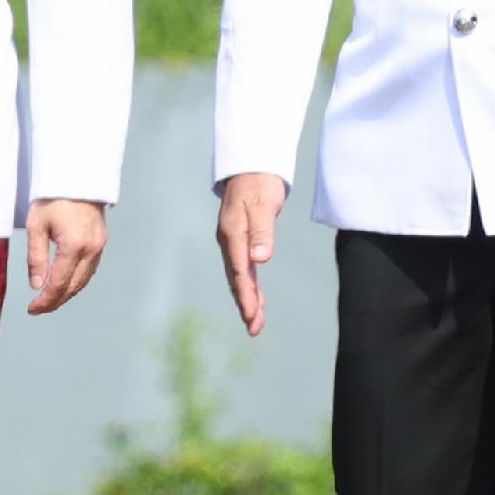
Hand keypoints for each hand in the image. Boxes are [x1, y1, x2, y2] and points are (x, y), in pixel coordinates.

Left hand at [25, 198, 107, 315]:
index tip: (33, 309)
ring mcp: (99, 246)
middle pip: (74, 286)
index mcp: (74, 245)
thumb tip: (37, 285)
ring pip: (84, 280)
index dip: (46, 300)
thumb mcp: (37, 226)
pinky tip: (65, 284)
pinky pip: (90, 269)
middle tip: (39, 309)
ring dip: (67, 293)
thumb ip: (36, 258)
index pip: (59, 283)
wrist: (76, 177)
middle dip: (56, 301)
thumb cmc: (53, 197)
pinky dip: (77, 281)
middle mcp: (91, 249)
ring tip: (50, 301)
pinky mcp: (101, 242)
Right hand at [214, 171, 287, 337]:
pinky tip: (256, 300)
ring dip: (248, 300)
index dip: (246, 295)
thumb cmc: (260, 183)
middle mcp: (230, 241)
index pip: (240, 271)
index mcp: (233, 235)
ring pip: (240, 277)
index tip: (252, 315)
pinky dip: (250, 286)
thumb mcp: (265, 206)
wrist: (251, 166)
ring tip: (256, 323)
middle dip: (246, 304)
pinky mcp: (241, 241)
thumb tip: (260, 259)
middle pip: (237, 279)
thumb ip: (262, 233)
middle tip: (254, 328)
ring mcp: (234, 242)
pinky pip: (244, 269)